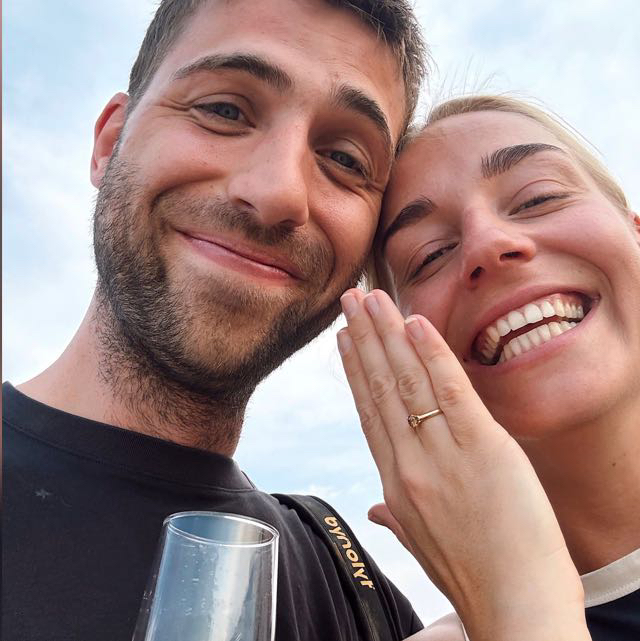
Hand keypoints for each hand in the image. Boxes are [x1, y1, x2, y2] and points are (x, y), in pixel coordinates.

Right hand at [338, 289, 589, 640]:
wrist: (516, 610)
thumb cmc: (477, 578)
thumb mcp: (425, 547)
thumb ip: (397, 519)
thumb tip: (376, 512)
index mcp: (395, 485)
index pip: (369, 414)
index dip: (355, 372)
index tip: (344, 341)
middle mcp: (409, 465)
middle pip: (379, 388)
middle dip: (362, 339)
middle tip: (350, 301)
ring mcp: (442, 456)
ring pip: (406, 382)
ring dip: (387, 333)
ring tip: (372, 298)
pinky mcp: (483, 448)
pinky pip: (449, 390)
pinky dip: (431, 352)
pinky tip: (416, 322)